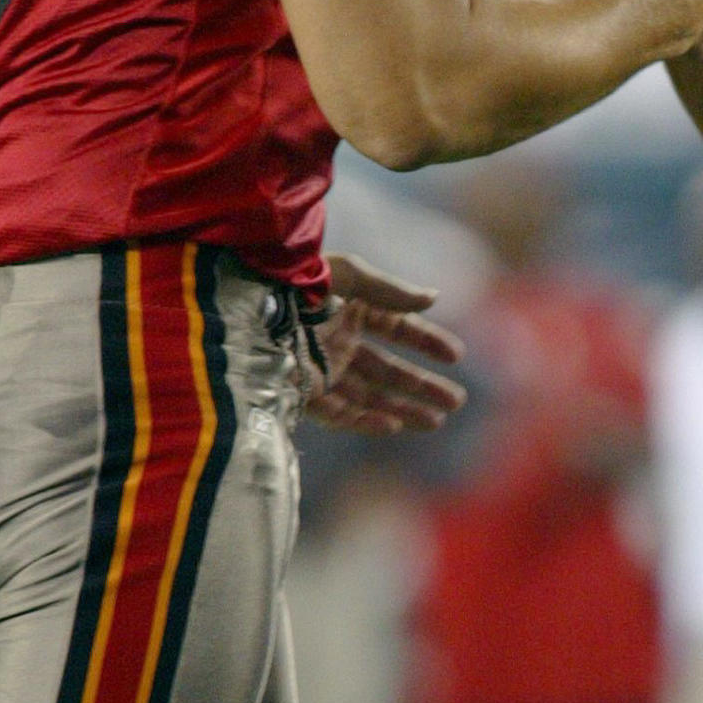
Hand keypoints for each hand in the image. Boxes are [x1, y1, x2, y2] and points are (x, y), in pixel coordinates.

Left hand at [305, 251, 466, 434]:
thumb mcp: (349, 275)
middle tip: (456, 401)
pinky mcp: (301, 391)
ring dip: (403, 408)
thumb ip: (391, 290)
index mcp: (352, 308)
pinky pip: (338, 412)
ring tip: (435, 422)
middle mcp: (339, 341)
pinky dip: (365, 421)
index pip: (398, 328)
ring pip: (369, 395)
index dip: (427, 341)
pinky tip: (393, 427)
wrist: (245, 302)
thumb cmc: (296, 279)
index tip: (457, 356)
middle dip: (422, 385)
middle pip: (388, 369)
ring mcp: (321, 368)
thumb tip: (434, 298)